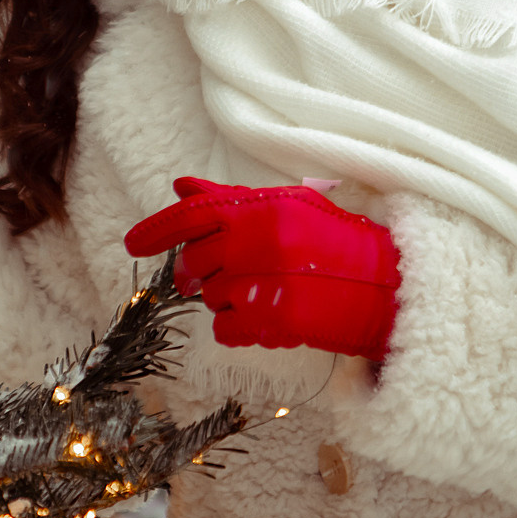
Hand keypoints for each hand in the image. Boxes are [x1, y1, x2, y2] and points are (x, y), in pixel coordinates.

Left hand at [124, 177, 399, 360]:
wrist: (384, 286)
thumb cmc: (334, 242)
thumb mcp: (287, 206)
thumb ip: (230, 199)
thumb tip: (180, 187)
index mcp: (263, 207)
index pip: (195, 215)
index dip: (157, 229)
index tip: (132, 244)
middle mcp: (261, 241)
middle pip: (195, 262)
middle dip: (197, 273)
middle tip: (215, 277)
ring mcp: (267, 283)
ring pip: (210, 298)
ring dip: (225, 300)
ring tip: (261, 292)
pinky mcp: (276, 321)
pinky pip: (226, 330)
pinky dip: (237, 328)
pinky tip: (264, 316)